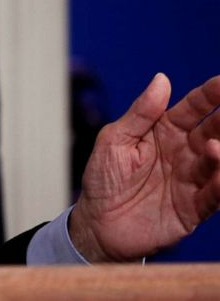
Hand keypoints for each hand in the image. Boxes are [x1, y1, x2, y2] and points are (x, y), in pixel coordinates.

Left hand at [70, 73, 219, 261]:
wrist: (97, 224)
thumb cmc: (103, 178)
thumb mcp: (114, 140)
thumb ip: (140, 113)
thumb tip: (161, 79)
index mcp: (164, 131)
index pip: (194, 108)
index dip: (211, 94)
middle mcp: (184, 152)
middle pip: (214, 131)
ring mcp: (192, 179)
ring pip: (218, 163)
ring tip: (215, 148)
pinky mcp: (194, 208)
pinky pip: (214, 196)